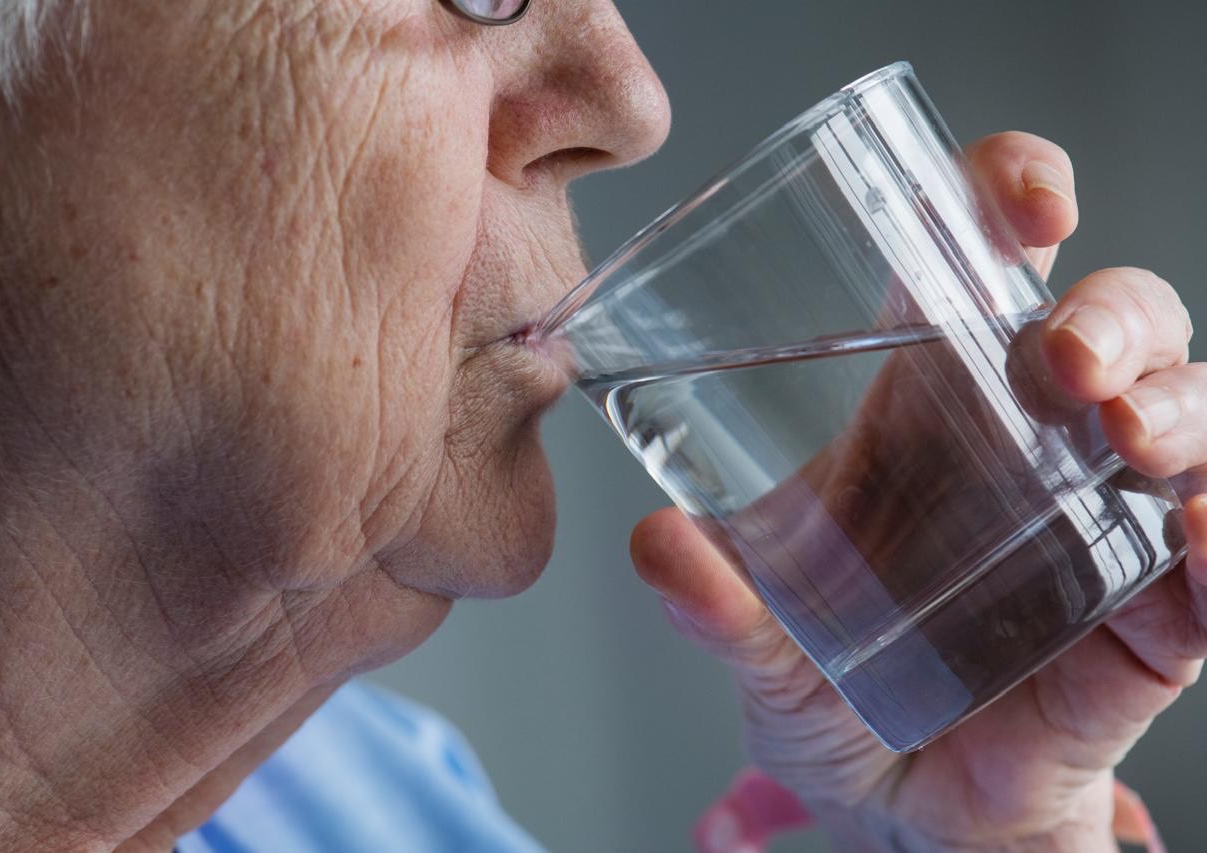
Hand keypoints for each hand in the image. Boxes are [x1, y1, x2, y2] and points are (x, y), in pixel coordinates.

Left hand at [631, 131, 1206, 850]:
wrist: (893, 811)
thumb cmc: (828, 696)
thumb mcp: (761, 646)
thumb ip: (715, 604)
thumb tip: (656, 542)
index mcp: (926, 410)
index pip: (984, 263)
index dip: (1015, 199)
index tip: (1028, 200)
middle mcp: (1027, 444)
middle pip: (1112, 322)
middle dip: (1111, 316)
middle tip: (1064, 360)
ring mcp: (1097, 523)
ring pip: (1185, 413)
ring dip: (1179, 405)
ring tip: (1129, 439)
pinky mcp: (1147, 620)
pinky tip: (1199, 537)